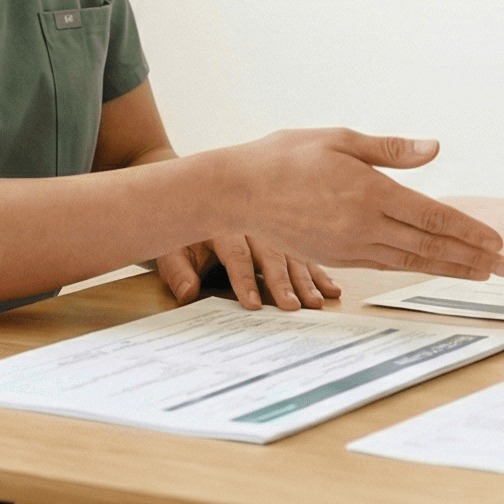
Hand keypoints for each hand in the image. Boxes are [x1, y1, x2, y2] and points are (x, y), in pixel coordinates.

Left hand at [157, 235, 341, 310]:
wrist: (193, 196)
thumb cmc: (184, 231)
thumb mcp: (171, 248)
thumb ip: (177, 271)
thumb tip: (187, 293)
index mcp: (225, 225)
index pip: (237, 255)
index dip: (244, 280)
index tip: (252, 305)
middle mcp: (255, 223)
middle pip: (272, 254)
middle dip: (283, 282)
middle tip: (294, 306)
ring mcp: (274, 227)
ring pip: (294, 253)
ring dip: (308, 279)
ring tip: (318, 300)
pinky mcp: (286, 234)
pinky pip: (306, 253)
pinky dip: (320, 271)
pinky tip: (332, 287)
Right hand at [225, 131, 503, 279]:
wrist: (238, 191)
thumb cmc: (287, 155)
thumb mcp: (339, 139)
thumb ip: (390, 149)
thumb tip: (435, 149)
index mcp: (368, 192)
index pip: (432, 217)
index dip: (468, 232)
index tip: (496, 242)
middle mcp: (363, 225)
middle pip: (428, 247)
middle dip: (471, 258)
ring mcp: (349, 246)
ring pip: (410, 261)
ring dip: (449, 268)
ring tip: (480, 274)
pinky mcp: (336, 257)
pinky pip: (385, 264)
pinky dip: (415, 266)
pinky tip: (432, 266)